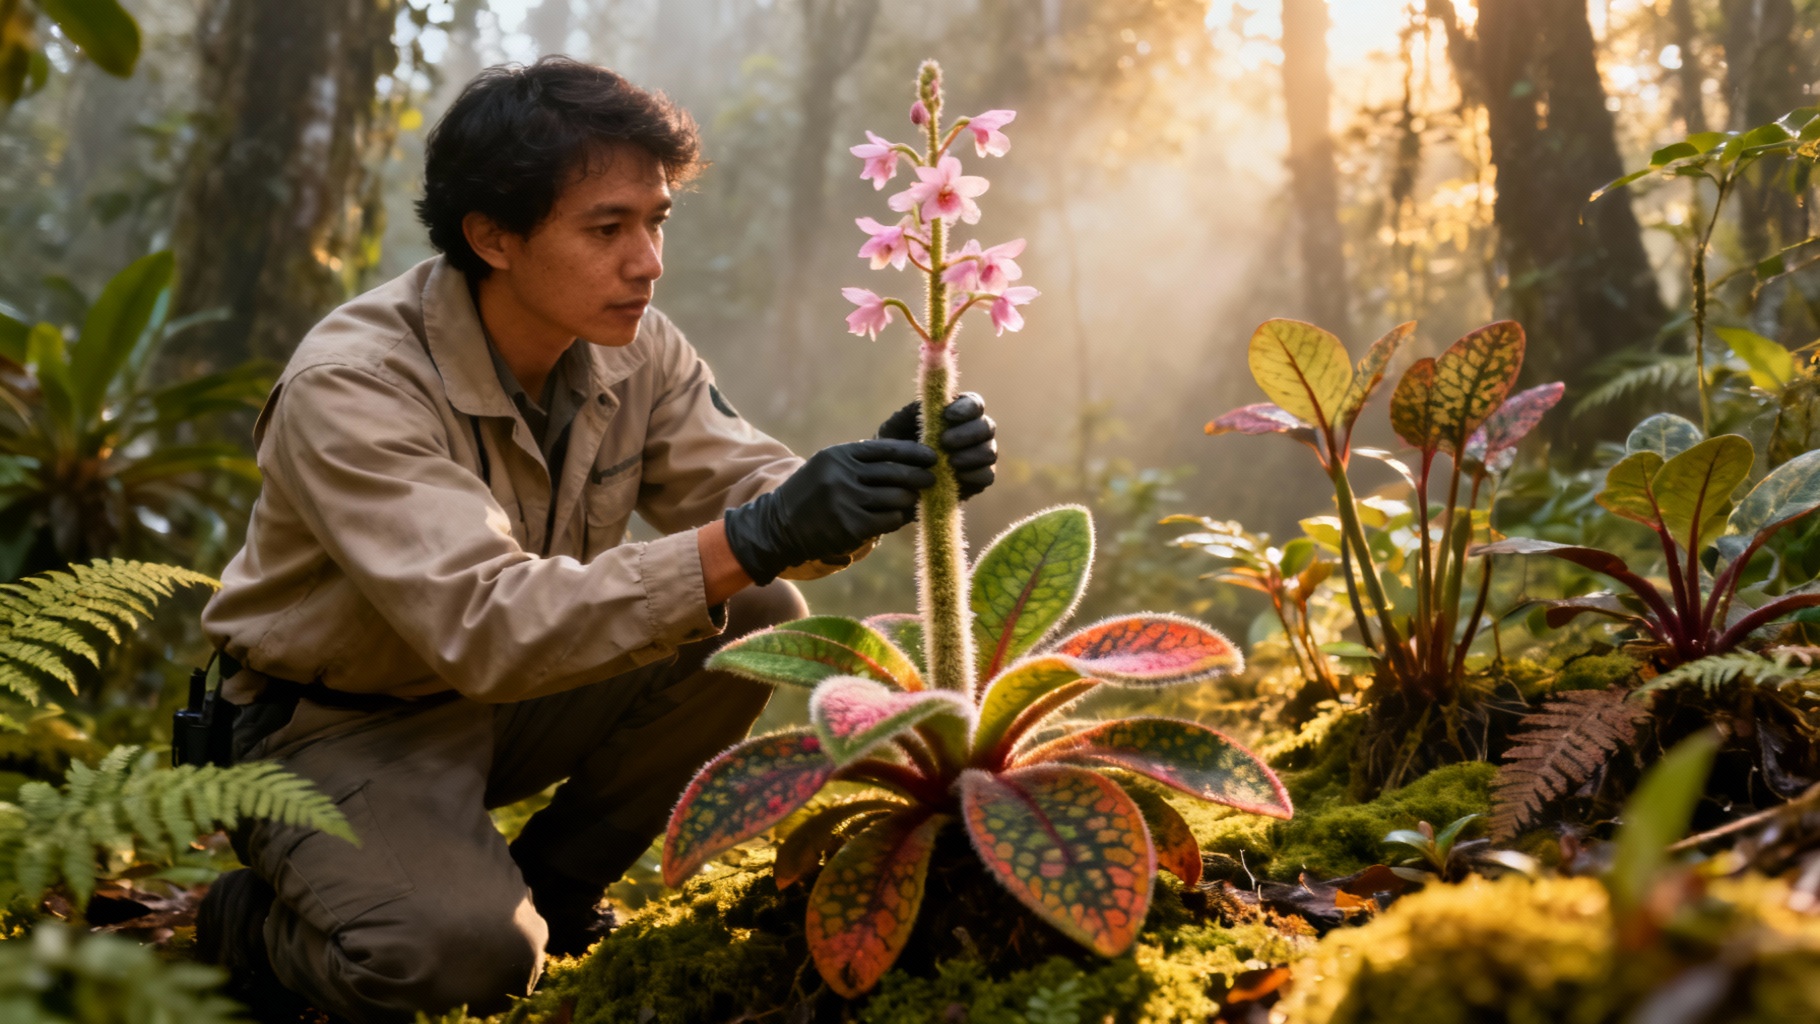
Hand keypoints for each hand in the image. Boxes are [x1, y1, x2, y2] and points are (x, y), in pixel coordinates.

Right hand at [722, 439, 936, 584]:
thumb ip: (862, 461)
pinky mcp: (851, 527)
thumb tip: (907, 460)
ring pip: (896, 498)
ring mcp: (846, 501)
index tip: (932, 456)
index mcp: (840, 455)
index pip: (887, 449)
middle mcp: (843, 475)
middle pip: (896, 473)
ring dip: (909, 500)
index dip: (914, 453)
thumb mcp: (831, 466)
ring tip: (913, 500)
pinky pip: (888, 520)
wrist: (780, 526)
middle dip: (919, 476)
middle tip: (933, 479)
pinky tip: (896, 517)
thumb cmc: (813, 494)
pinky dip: (896, 519)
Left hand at [876, 392, 997, 499]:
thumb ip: (912, 411)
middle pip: (987, 427)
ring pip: (990, 451)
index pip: (974, 403)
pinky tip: (956, 477)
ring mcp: (979, 456)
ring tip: (949, 462)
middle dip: (968, 433)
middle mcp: (974, 432)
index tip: (948, 416)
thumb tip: (927, 401)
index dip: (966, 408)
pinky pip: (987, 476)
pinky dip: (974, 475)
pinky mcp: (978, 479)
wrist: (894, 481)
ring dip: (972, 455)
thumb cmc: (897, 445)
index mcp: (959, 412)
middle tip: (945, 442)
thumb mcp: (896, 427)